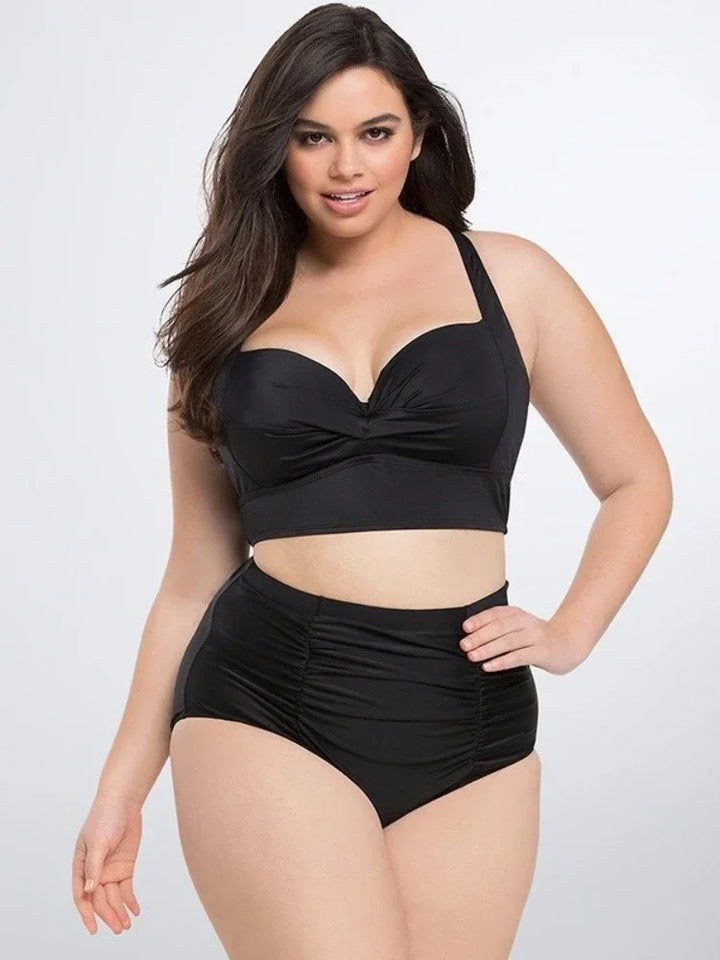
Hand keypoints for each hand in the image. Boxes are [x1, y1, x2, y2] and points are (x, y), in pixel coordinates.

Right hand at [72, 790, 142, 935]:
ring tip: (126, 926)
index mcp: (81, 866)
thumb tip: (89, 890)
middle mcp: (95, 872)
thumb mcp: (98, 842)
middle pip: (100, 899)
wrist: (124, 802)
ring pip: (113, 897)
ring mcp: (110, 870)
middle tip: (118, 929)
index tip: (93, 929)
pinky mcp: (125, 867)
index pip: (82, 895)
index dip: (86, 913)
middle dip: (108, 915)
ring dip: (119, 912)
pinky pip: (126, 889)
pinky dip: (129, 901)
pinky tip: (135, 911)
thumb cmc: (105, 818)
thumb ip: (94, 866)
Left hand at [459, 604, 591, 675]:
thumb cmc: (536, 637)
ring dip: (487, 649)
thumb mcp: (520, 627)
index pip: (496, 614)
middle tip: (464, 645)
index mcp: (518, 614)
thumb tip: (470, 636)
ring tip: (472, 656)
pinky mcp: (542, 652)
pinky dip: (501, 661)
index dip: (479, 620)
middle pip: (499, 628)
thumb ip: (501, 627)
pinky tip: (488, 666)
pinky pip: (519, 657)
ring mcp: (535, 637)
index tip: (465, 628)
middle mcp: (527, 622)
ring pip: (507, 642)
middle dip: (479, 636)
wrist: (568, 644)